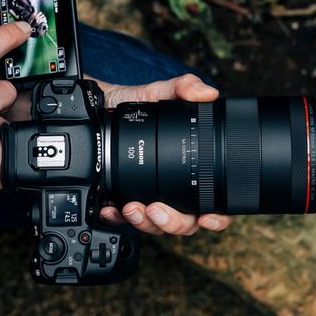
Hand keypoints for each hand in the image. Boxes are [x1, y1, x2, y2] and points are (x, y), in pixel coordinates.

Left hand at [97, 74, 232, 234]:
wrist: (98, 108)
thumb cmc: (135, 105)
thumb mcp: (159, 92)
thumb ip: (183, 88)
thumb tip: (207, 93)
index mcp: (191, 170)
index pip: (214, 203)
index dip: (217, 217)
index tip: (207, 217)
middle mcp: (173, 190)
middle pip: (186, 223)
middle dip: (174, 223)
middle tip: (157, 210)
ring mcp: (149, 198)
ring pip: (157, 227)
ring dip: (146, 223)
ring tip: (132, 207)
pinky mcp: (123, 201)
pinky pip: (124, 222)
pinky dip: (117, 218)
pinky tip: (112, 208)